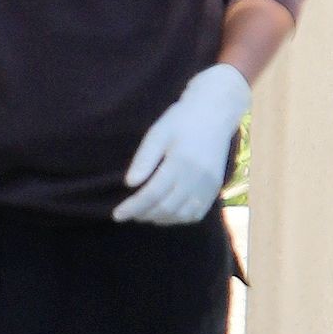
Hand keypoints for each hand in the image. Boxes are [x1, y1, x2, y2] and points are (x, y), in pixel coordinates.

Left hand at [113, 63, 250, 224]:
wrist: (214, 115)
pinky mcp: (215, 189)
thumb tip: (130, 184)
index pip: (152, 194)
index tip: (117, 214)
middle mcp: (196, 178)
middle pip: (165, 208)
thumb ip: (144, 158)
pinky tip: (166, 213)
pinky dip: (178, 219)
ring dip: (160, 218)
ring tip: (144, 214)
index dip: (132, 207)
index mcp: (180, 162)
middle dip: (143, 214)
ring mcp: (208, 186)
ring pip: (181, 215)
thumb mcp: (158, 132)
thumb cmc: (181, 121)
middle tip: (128, 213)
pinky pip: (196, 214)